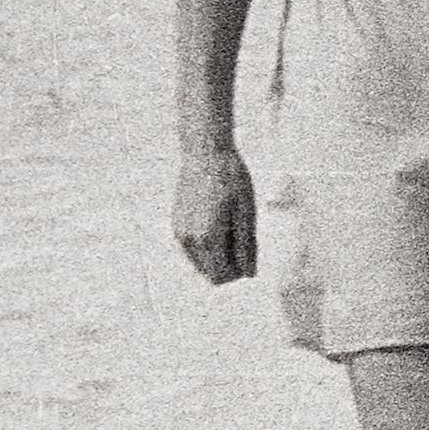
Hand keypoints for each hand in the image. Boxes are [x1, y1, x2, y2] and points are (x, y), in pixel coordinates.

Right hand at [175, 147, 257, 284]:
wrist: (204, 153)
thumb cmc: (230, 178)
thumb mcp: (246, 211)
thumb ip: (246, 245)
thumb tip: (248, 273)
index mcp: (208, 238)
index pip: (221, 276)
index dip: (239, 273)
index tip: (251, 256)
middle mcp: (189, 240)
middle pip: (209, 273)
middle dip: (229, 265)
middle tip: (245, 241)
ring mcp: (180, 233)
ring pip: (200, 262)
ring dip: (218, 256)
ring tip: (235, 229)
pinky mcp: (177, 224)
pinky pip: (193, 248)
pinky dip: (208, 245)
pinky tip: (222, 224)